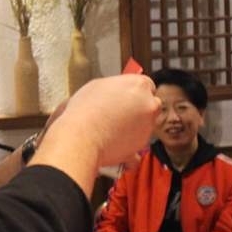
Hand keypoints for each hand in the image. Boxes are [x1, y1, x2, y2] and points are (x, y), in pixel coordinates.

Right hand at [30, 75, 159, 197]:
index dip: (134, 92)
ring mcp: (147, 125)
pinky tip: (115, 144)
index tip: (127, 97)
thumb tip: (112, 93)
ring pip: (146, 125)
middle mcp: (148, 104)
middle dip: (138, 109)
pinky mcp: (142, 144)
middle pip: (150, 104)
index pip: (146, 85)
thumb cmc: (84, 111)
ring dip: (134, 127)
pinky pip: (138, 144)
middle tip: (120, 113)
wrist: (81, 136)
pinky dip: (129, 147)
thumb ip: (113, 88)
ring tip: (112, 129)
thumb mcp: (95, 86)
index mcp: (139, 85)